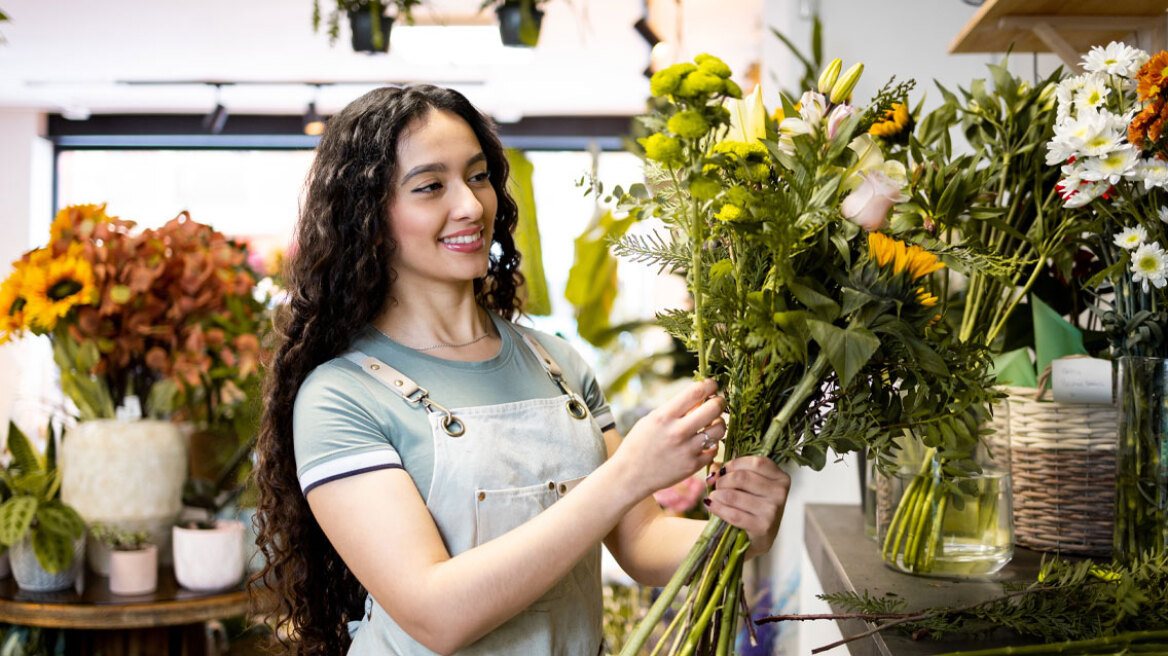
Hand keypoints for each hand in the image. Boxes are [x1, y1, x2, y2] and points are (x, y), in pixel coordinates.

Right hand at [616, 379, 726, 498]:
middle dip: (720, 402)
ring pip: (719, 429)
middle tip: (718, 403)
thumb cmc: (639, 443)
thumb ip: (674, 409)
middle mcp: (677, 432)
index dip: (709, 385)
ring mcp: (687, 450)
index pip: (695, 392)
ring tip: (712, 424)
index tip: (713, 385)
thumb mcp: (651, 420)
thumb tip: (701, 398)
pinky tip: (704, 443)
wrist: (630, 475)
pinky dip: (711, 444)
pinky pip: (714, 449)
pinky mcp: (692, 466)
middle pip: (713, 409)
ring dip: (719, 423)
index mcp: (664, 416)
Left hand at [705, 456, 789, 559]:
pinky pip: (733, 514)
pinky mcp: (762, 527)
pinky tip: (710, 505)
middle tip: (715, 486)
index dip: (733, 464)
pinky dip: (718, 508)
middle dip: (722, 481)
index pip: (755, 463)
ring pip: (734, 495)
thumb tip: (714, 470)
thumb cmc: (751, 506)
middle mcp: (780, 492)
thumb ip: (730, 471)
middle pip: (741, 477)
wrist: (757, 539)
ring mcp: (773, 510)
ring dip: (717, 495)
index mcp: (780, 477)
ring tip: (713, 497)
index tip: (721, 471)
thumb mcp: (746, 485)